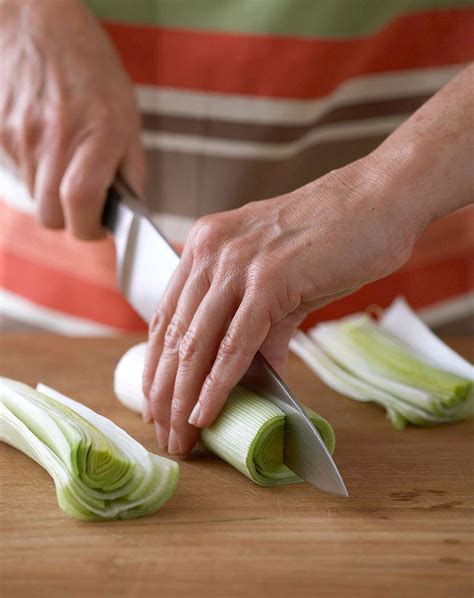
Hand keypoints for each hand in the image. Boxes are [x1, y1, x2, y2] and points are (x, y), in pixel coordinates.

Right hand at [0, 0, 144, 237]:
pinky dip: (34, 173)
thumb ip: (130, 165)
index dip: (90, 228)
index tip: (99, 226)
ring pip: (33, 197)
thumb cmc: (88, 65)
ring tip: (66, 162)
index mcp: (96, 135)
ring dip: (51, 194)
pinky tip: (46, 145)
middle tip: (83, 202)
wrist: (32, 20)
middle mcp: (54, 140)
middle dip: (69, 219)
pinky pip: (17, 173)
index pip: (81, 204)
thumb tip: (130, 208)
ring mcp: (20, 137)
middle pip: (51, 216)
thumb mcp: (126, 112)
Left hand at [142, 156, 417, 454]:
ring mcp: (238, 263)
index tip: (154, 404)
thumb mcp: (280, 280)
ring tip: (181, 438)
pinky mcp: (270, 279)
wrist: (377, 200)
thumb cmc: (332, 238)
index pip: (167, 317)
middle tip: (166, 436)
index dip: (156, 366)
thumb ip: (261, 325)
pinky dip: (218, 384)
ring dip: (183, 399)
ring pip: (198, 343)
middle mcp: (211, 251)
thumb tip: (254, 372)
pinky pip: (237, 343)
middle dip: (164, 394)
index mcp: (205, 247)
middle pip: (174, 336)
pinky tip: (206, 413)